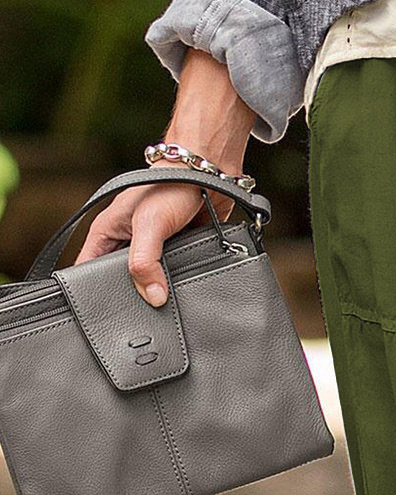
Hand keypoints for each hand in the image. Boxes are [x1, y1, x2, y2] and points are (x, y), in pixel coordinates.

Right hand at [73, 48, 253, 306]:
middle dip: (129, 299)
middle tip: (140, 321)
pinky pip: (172, 279)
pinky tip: (183, 301)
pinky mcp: (176, 254)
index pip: (87, 269)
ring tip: (164, 316)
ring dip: (157, 294)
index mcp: (108, 233)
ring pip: (148, 282)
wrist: (209, 173)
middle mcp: (126, 243)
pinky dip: (176, 287)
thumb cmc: (172, 186)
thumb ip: (145, 261)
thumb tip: (153, 297)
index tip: (103, 314)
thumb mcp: (150, 225)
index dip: (90, 291)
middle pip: (120, 281)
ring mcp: (152, 250)